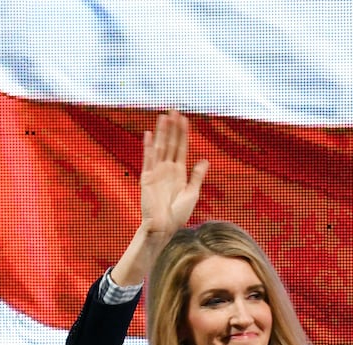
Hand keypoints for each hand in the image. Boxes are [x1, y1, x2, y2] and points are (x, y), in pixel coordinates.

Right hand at [140, 110, 208, 237]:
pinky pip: (148, 159)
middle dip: (172, 127)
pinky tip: (148, 134)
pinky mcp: (147, 178)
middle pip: (170, 143)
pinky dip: (148, 147)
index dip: (183, 133)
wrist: (164, 228)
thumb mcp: (192, 193)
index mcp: (179, 172)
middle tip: (174, 110)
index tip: (185, 118)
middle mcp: (167, 169)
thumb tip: (205, 160)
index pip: (181, 148)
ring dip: (161, 132)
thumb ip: (197, 176)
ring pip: (160, 147)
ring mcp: (156, 172)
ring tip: (164, 116)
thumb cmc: (178, 215)